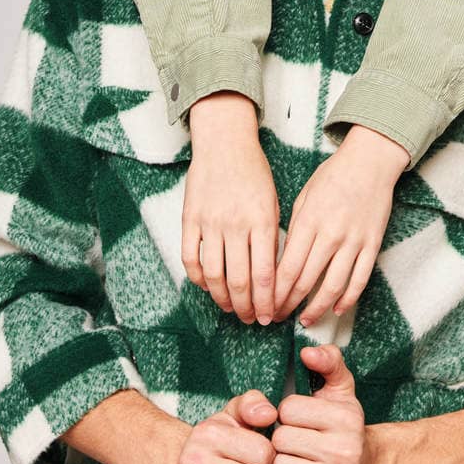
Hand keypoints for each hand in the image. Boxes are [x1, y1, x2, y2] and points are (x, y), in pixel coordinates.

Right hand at [182, 92, 279, 323]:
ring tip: (230, 309)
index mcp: (262, 220)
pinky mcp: (190, 219)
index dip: (267, 302)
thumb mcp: (274, 202)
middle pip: (240, 280)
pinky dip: (198, 279)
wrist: (224, 143)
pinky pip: (190, 258)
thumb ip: (272, 238)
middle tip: (250, 320)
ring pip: (213, 275)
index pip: (265, 274)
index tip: (270, 317)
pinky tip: (207, 287)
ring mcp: (210, 223)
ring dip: (222, 299)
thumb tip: (272, 277)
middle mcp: (235, 224)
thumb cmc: (254, 173)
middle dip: (246, 307)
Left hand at [271, 345, 370, 463]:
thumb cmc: (346, 428)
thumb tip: (308, 352)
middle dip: (284, 440)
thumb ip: (328, 361)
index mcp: (345, 418)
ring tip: (299, 461)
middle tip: (298, 442)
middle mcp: (346, 450)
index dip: (289, 413)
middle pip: (281, 440)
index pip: (288, 409)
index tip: (302, 419)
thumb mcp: (341, 389)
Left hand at [272, 126, 408, 324]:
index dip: (274, 293)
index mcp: (308, 222)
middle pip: (305, 281)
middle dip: (289, 304)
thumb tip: (283, 261)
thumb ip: (294, 230)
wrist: (370, 162)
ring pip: (333, 286)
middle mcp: (330, 235)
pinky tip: (337, 309)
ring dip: (317, 308)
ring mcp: (354, 242)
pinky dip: (348, 299)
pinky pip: (360, 279)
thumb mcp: (303, 198)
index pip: (287, 268)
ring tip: (305, 320)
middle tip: (279, 318)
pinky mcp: (372, 245)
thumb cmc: (333, 176)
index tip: (267, 305)